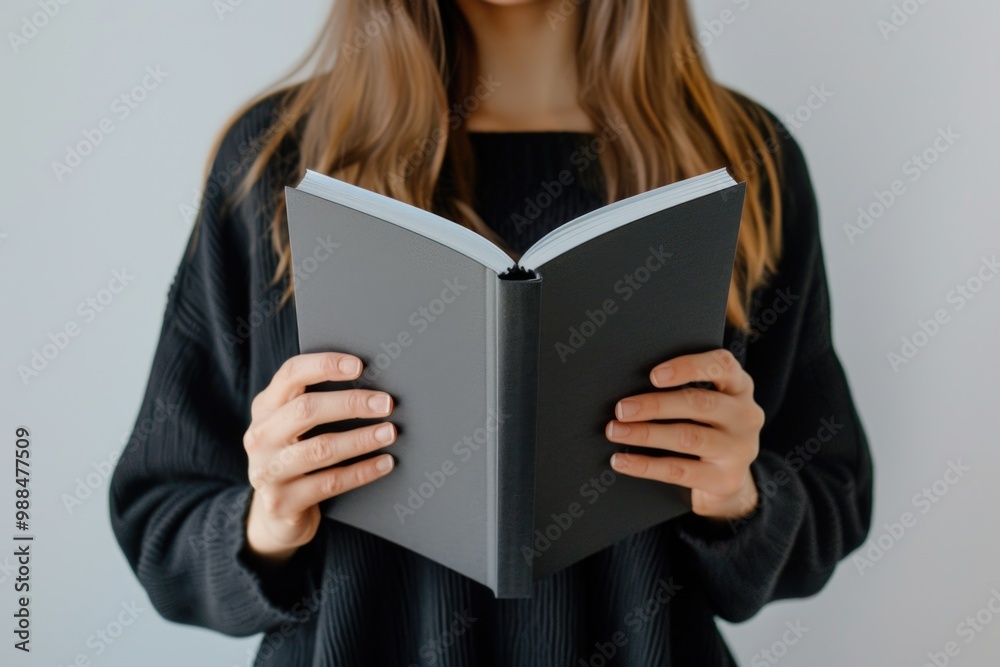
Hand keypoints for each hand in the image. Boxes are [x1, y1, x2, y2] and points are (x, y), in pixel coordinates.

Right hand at [243, 352, 396, 565]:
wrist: (276, 514)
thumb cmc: (296, 457)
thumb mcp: (294, 427)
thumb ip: (316, 403)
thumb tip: (371, 386)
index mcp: (265, 407)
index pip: (291, 374)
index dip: (325, 365)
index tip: (359, 365)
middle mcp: (261, 436)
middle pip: (306, 410)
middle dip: (351, 403)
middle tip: (386, 403)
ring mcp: (268, 471)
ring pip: (320, 449)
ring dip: (361, 439)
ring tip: (390, 432)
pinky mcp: (282, 502)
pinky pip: (330, 483)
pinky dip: (362, 471)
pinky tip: (385, 463)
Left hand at [605, 349, 763, 520]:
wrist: (729, 479)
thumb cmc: (707, 428)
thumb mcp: (708, 405)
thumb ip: (684, 390)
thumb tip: (631, 389)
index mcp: (740, 387)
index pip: (722, 365)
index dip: (688, 367)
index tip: (654, 376)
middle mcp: (746, 415)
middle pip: (699, 403)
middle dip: (655, 405)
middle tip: (622, 409)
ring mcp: (739, 449)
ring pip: (688, 437)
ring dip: (646, 434)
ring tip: (616, 432)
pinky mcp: (725, 479)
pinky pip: (679, 471)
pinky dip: (645, 465)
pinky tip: (621, 460)